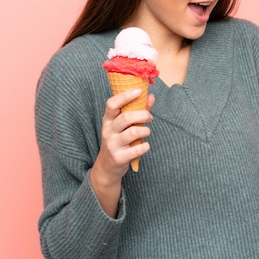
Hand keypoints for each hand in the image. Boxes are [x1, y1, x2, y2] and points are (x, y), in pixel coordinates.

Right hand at [90, 89, 154, 216]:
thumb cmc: (119, 140)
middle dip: (142, 115)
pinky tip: (144, 145)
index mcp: (107, 120)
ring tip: (147, 131)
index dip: (125, 96)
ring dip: (145, 130)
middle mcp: (107, 131)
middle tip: (149, 117)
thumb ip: (138, 110)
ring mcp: (112, 145)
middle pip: (126, 117)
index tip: (139, 91)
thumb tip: (151, 96)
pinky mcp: (119, 157)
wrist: (107, 167)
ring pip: (133, 132)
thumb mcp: (124, 125)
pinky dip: (145, 146)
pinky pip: (137, 149)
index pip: (111, 104)